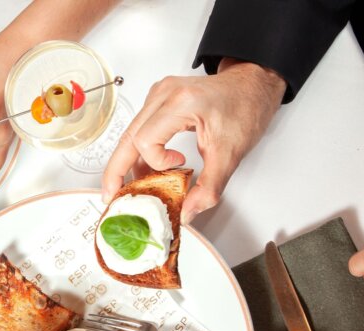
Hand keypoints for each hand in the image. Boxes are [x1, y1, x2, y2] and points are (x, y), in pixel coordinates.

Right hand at [102, 58, 286, 221]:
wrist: (252, 85)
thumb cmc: (245, 108)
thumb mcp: (231, 153)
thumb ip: (210, 186)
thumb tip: (187, 211)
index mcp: (181, 103)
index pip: (145, 141)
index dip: (156, 163)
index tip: (178, 167)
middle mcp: (164, 94)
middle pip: (127, 137)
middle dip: (117, 170)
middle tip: (111, 195)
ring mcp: (159, 94)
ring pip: (130, 133)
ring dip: (131, 161)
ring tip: (139, 184)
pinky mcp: (159, 99)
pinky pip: (140, 128)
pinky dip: (141, 150)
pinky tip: (149, 165)